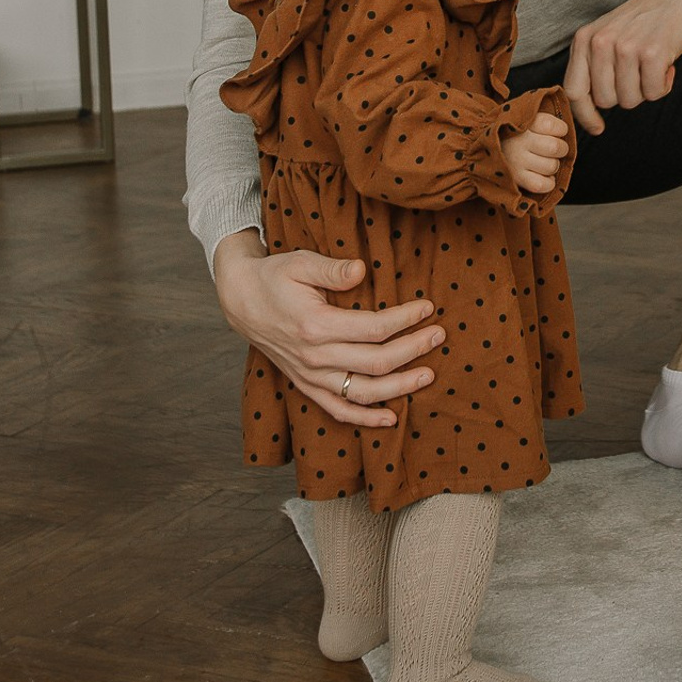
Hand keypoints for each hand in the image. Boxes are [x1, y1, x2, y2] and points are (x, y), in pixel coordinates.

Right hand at [213, 230, 444, 427]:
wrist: (242, 301)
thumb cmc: (275, 277)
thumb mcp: (300, 262)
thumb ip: (332, 269)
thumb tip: (363, 270)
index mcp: (315, 325)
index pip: (373, 329)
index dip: (404, 320)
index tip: (427, 308)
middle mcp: (314, 357)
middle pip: (375, 362)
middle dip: (413, 350)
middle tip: (439, 335)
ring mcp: (310, 376)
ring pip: (362, 392)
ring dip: (399, 387)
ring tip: (429, 375)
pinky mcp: (306, 385)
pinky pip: (337, 410)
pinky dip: (365, 418)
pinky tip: (391, 417)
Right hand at [500, 112, 570, 195]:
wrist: (479, 147)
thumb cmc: (509, 133)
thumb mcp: (520, 116)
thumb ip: (539, 116)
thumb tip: (563, 121)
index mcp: (521, 122)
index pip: (552, 125)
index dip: (561, 129)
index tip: (556, 131)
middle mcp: (518, 142)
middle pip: (555, 147)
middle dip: (561, 148)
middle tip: (553, 148)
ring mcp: (516, 162)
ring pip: (552, 166)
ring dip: (553, 165)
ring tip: (544, 161)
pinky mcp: (516, 179)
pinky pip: (543, 184)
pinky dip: (548, 182)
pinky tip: (542, 175)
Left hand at [563, 0, 681, 135]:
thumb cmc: (641, 20)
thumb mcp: (605, 36)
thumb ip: (593, 65)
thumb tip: (589, 110)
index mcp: (584, 40)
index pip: (574, 90)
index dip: (585, 115)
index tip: (597, 127)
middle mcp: (600, 43)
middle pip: (606, 100)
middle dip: (625, 95)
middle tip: (638, 74)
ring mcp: (626, 48)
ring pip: (630, 100)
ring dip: (646, 89)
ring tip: (652, 65)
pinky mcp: (652, 53)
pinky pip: (654, 93)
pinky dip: (663, 85)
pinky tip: (667, 64)